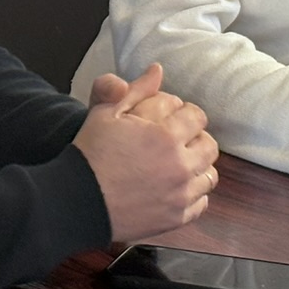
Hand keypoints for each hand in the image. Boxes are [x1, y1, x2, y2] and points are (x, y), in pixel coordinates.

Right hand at [73, 63, 219, 241]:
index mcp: (165, 135)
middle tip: (173, 140)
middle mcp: (180, 164)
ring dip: (197, 165)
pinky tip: (175, 187)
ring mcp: (181, 193)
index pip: (197, 116)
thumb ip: (137, 90)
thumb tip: (157, 70)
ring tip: (176, 164)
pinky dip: (193, 193)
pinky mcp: (177, 217)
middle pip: (209, 145)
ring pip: (210, 174)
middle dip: (194, 138)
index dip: (182, 114)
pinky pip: (202, 202)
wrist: (78, 201)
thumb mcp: (107, 112)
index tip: (168, 119)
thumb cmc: (92, 154)